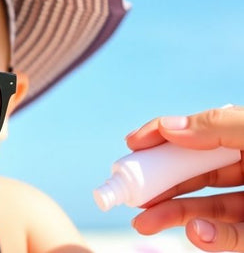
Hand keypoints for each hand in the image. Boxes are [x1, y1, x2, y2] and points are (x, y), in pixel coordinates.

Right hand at [126, 104, 243, 251]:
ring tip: (143, 223)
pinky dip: (211, 237)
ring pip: (207, 209)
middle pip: (195, 175)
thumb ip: (219, 126)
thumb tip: (169, 127)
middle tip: (131, 192)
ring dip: (172, 215)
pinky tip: (196, 231)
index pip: (199, 134)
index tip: (134, 143)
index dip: (164, 137)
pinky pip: (233, 238)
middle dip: (158, 183)